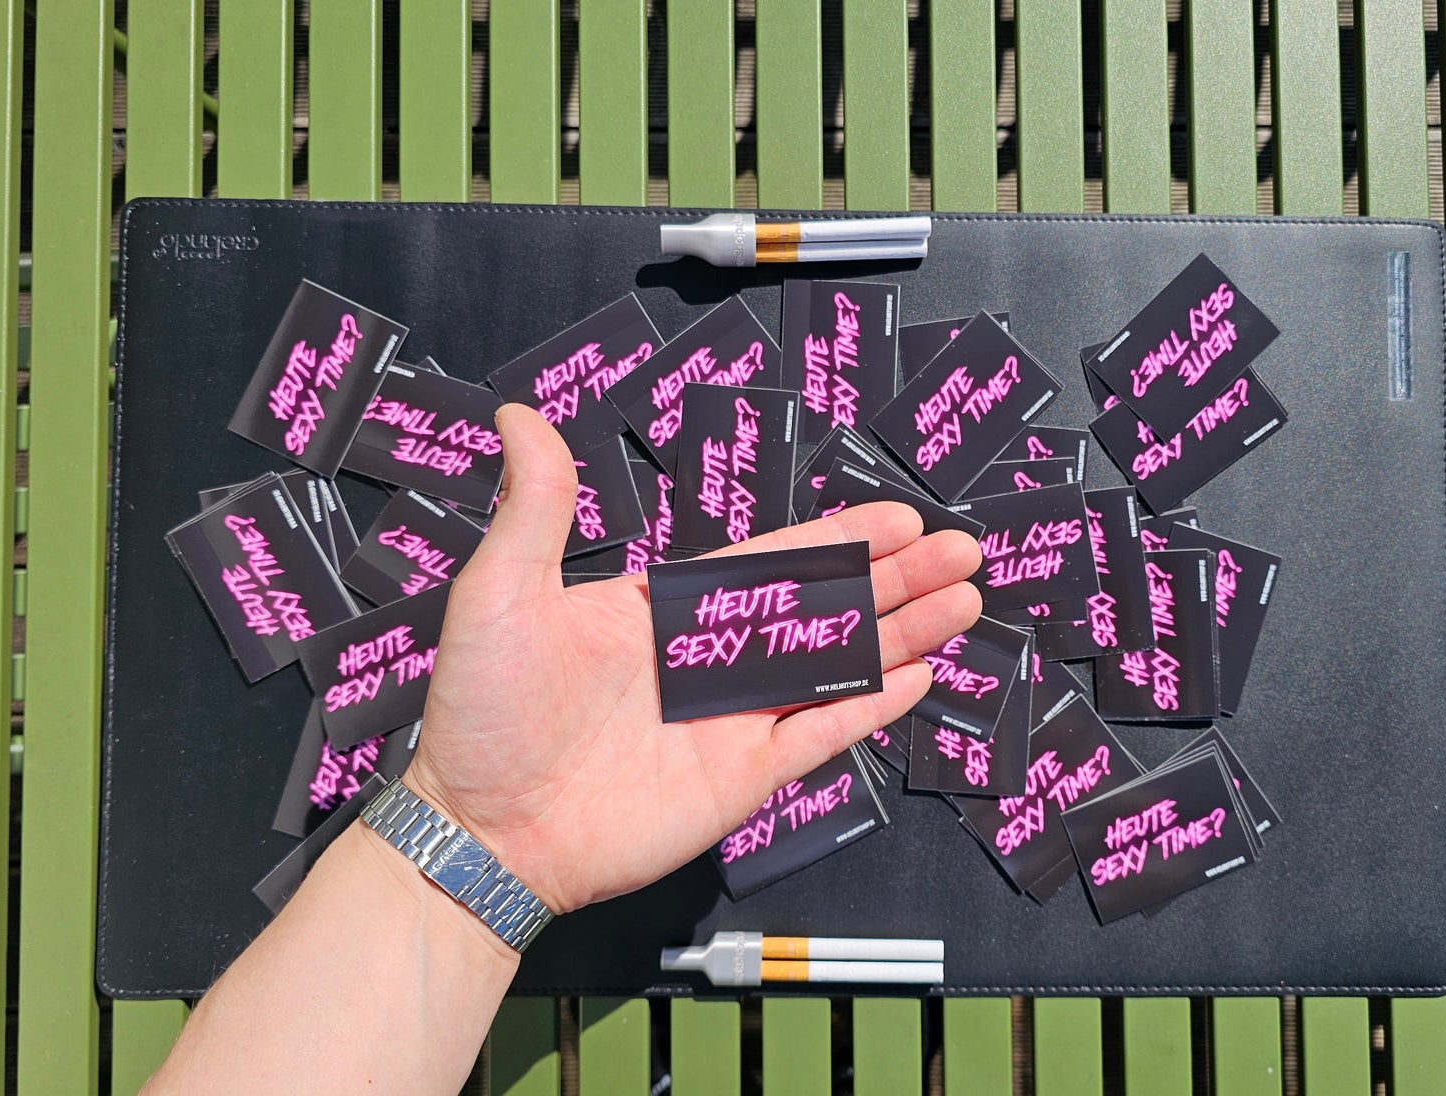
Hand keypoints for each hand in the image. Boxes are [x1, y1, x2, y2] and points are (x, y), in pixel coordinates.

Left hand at [401, 406, 982, 914]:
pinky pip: (820, 736)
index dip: (841, 539)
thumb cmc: (483, 711)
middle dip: (896, 578)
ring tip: (965, 602)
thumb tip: (517, 416)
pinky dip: (869, 708)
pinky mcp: (741, 778)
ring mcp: (732, 719)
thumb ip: (536, 507)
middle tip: (964, 551)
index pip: (775, 562)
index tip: (901, 517)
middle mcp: (710, 658)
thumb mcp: (502, 591)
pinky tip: (917, 676)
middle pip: (826, 606)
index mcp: (667, 608)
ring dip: (902, 633)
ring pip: (837, 666)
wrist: (480, 830)